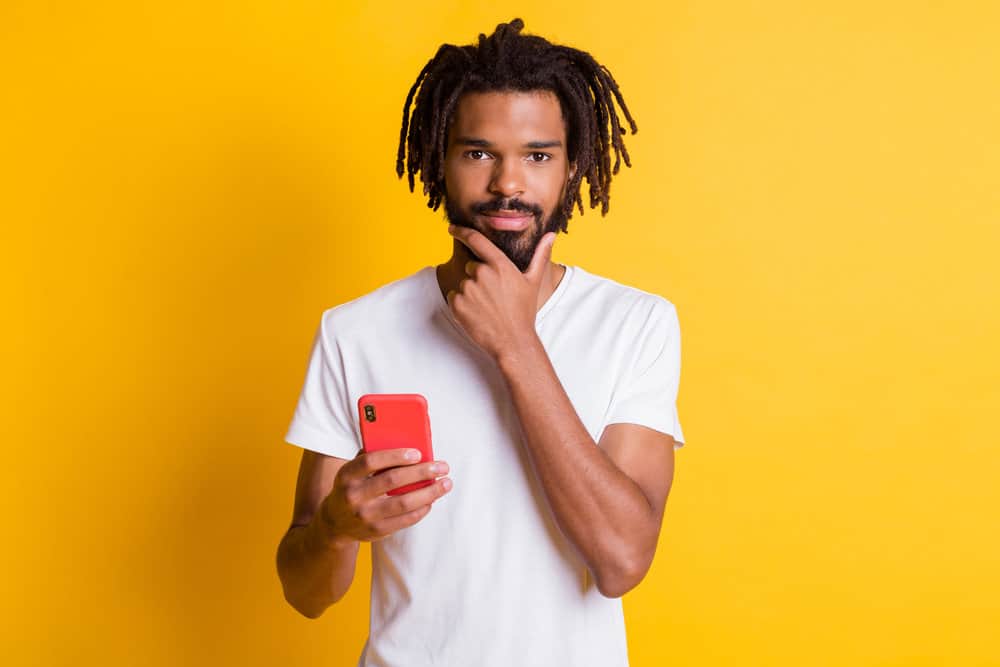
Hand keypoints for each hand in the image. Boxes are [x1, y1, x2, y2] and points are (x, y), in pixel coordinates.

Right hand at [319, 448, 451, 545]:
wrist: (334, 523)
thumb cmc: (352, 487)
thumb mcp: (352, 470)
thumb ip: (372, 456)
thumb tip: (405, 442)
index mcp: (347, 475)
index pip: (371, 461)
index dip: (395, 455)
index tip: (418, 453)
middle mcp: (353, 496)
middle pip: (392, 481)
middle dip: (421, 472)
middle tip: (442, 466)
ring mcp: (365, 516)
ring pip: (403, 503)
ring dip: (429, 493)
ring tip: (446, 484)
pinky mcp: (376, 531)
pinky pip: (405, 520)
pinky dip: (422, 509)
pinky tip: (431, 500)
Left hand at [446, 224, 554, 359]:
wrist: (513, 341)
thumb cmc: (524, 311)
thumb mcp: (533, 282)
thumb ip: (540, 255)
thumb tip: (551, 235)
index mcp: (500, 265)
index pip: (476, 240)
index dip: (462, 231)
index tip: (453, 228)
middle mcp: (482, 273)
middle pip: (471, 267)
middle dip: (478, 278)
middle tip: (493, 297)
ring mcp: (468, 289)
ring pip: (463, 283)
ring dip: (471, 293)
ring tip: (487, 307)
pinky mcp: (457, 304)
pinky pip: (454, 297)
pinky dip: (461, 304)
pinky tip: (477, 314)